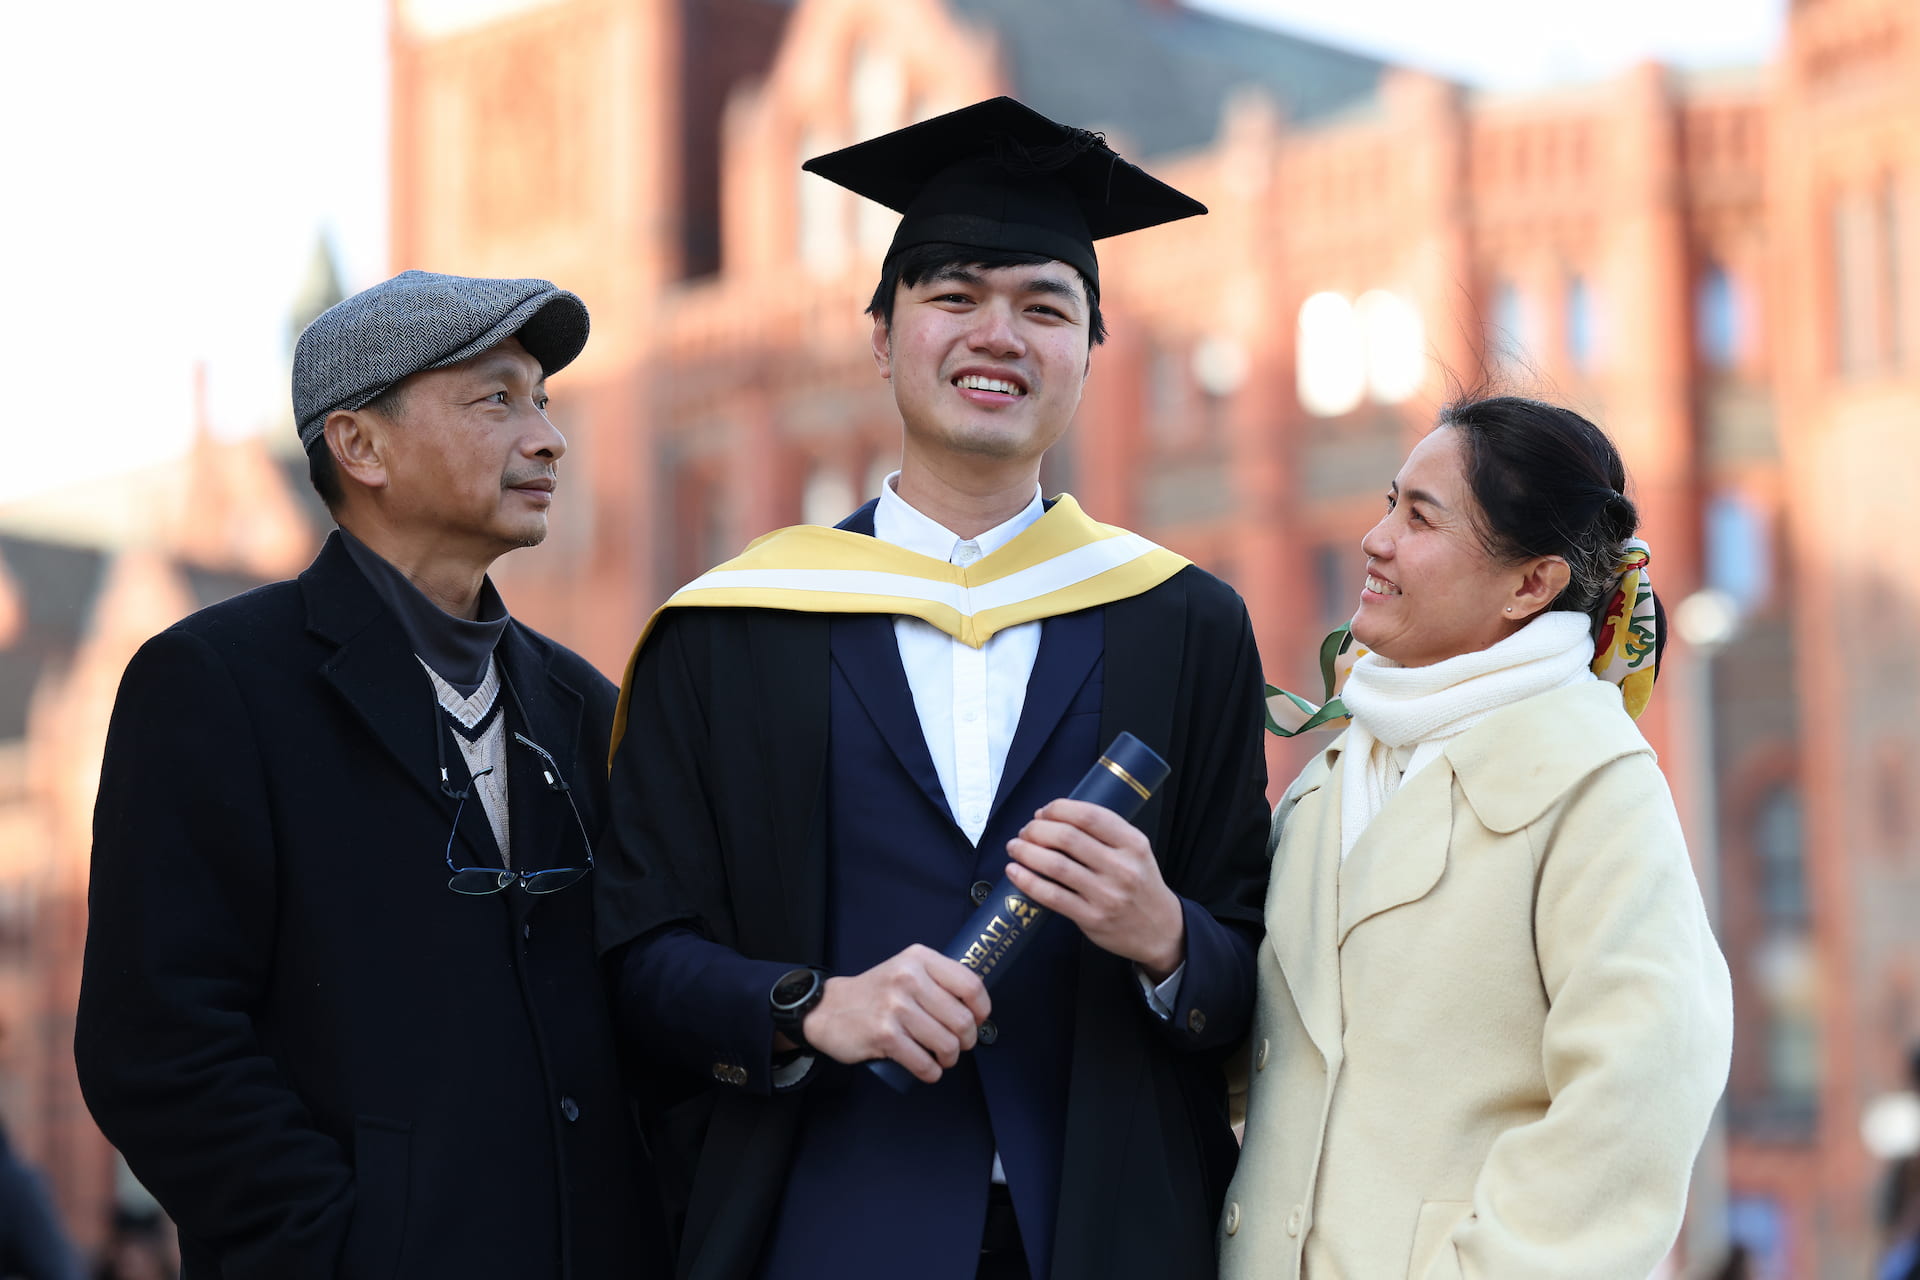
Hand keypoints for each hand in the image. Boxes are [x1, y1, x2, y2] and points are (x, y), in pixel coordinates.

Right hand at [800, 944, 990, 1084]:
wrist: (828, 1008)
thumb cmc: (876, 993)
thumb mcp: (906, 970)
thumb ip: (938, 980)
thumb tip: (976, 1007)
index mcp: (919, 959)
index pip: (971, 985)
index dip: (982, 1009)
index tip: (978, 1019)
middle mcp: (909, 979)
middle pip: (962, 1020)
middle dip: (967, 1040)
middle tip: (959, 1044)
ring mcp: (895, 1007)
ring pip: (947, 1044)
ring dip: (950, 1058)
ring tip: (943, 1057)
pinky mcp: (884, 1035)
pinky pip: (924, 1063)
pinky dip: (931, 1072)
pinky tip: (928, 1069)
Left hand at [1004, 798, 1185, 980]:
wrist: (1160, 930)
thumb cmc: (1140, 884)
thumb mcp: (1136, 851)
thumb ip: (1104, 834)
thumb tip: (1052, 817)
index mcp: (1133, 844)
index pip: (1089, 816)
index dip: (1058, 809)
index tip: (1042, 812)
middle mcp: (1122, 867)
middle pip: (1067, 837)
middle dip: (1036, 829)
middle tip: (1025, 831)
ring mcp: (1106, 894)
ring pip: (1055, 865)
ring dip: (1026, 852)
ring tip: (1014, 847)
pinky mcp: (1091, 918)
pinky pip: (1051, 895)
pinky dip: (1027, 881)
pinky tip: (1014, 871)